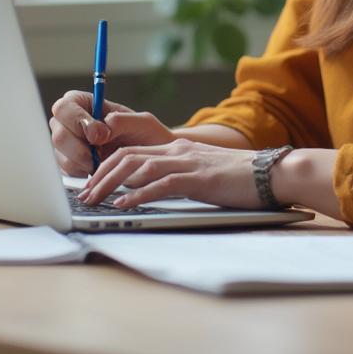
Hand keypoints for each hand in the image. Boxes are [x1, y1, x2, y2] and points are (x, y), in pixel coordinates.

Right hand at [48, 90, 174, 176]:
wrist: (149, 159)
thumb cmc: (146, 136)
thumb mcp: (141, 122)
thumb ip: (120, 120)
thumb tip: (99, 130)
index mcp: (83, 103)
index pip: (64, 107)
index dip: (77, 121)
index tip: (99, 135)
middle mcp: (70, 122)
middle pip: (58, 134)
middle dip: (80, 148)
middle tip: (99, 156)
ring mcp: (67, 144)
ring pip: (60, 155)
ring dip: (83, 163)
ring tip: (102, 162)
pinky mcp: (69, 164)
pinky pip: (66, 171)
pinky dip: (82, 173)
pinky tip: (97, 169)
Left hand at [77, 138, 261, 209]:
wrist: (268, 173)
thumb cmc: (237, 178)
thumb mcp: (200, 173)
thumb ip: (177, 176)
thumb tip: (151, 190)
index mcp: (176, 149)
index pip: (131, 152)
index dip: (106, 166)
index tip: (91, 184)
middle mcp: (177, 151)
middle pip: (126, 157)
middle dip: (100, 175)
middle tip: (84, 195)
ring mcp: (186, 163)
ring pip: (137, 168)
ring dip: (110, 185)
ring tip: (94, 200)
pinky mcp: (197, 178)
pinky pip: (160, 184)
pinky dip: (137, 194)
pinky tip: (124, 204)